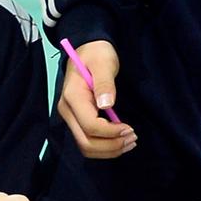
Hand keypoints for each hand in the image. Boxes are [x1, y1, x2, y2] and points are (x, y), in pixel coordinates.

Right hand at [57, 40, 135, 159]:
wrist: (88, 50)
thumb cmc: (97, 54)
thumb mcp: (104, 63)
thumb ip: (105, 83)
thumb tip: (107, 106)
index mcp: (72, 97)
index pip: (89, 125)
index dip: (111, 132)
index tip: (129, 128)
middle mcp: (67, 110)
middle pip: (85, 142)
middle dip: (111, 146)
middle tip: (132, 139)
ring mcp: (70, 117)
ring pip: (86, 146)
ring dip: (108, 150)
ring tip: (129, 142)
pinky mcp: (77, 120)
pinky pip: (88, 141)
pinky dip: (104, 147)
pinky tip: (119, 141)